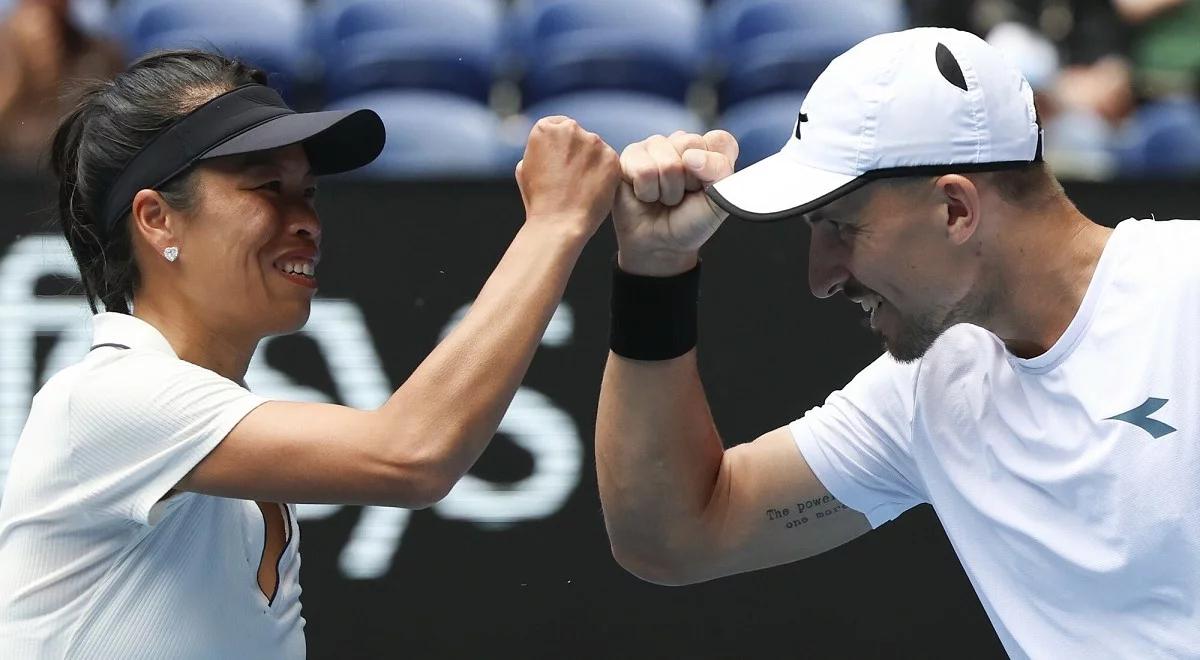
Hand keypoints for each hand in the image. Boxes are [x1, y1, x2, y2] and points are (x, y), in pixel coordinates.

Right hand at [516, 116, 619, 240]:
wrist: (558, 222)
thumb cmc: (539, 200)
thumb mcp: (525, 167)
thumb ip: (538, 149)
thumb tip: (548, 146)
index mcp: (545, 128)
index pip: (558, 126)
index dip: (560, 146)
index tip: (560, 162)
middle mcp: (570, 129)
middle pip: (578, 135)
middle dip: (576, 151)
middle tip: (571, 177)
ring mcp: (593, 142)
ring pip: (595, 148)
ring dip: (591, 161)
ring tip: (581, 186)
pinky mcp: (611, 157)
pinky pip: (609, 161)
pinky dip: (605, 173)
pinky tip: (594, 189)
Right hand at [613, 131, 738, 275]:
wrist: (660, 244)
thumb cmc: (690, 222)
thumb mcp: (718, 201)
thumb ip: (719, 171)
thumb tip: (690, 156)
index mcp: (709, 149)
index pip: (720, 140)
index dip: (715, 167)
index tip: (707, 187)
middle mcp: (681, 142)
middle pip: (691, 145)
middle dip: (688, 181)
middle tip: (682, 195)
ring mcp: (654, 146)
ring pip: (667, 162)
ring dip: (667, 191)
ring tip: (663, 197)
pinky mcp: (630, 156)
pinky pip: (643, 170)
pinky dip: (647, 192)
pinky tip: (645, 195)